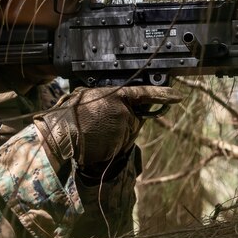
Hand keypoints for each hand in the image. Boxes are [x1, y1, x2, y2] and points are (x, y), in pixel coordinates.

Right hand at [34, 86, 180, 170]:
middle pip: (135, 117)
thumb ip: (108, 96)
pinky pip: (121, 144)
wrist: (61, 136)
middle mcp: (125, 111)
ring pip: (128, 132)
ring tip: (94, 131)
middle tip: (101, 121)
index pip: (146, 94)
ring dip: (116, 133)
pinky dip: (112, 144)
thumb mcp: (88, 95)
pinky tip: (97, 141)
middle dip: (124, 120)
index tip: (177, 96)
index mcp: (117, 95)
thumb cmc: (69, 114)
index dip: (163, 94)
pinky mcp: (120, 144)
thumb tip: (115, 101)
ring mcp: (124, 128)